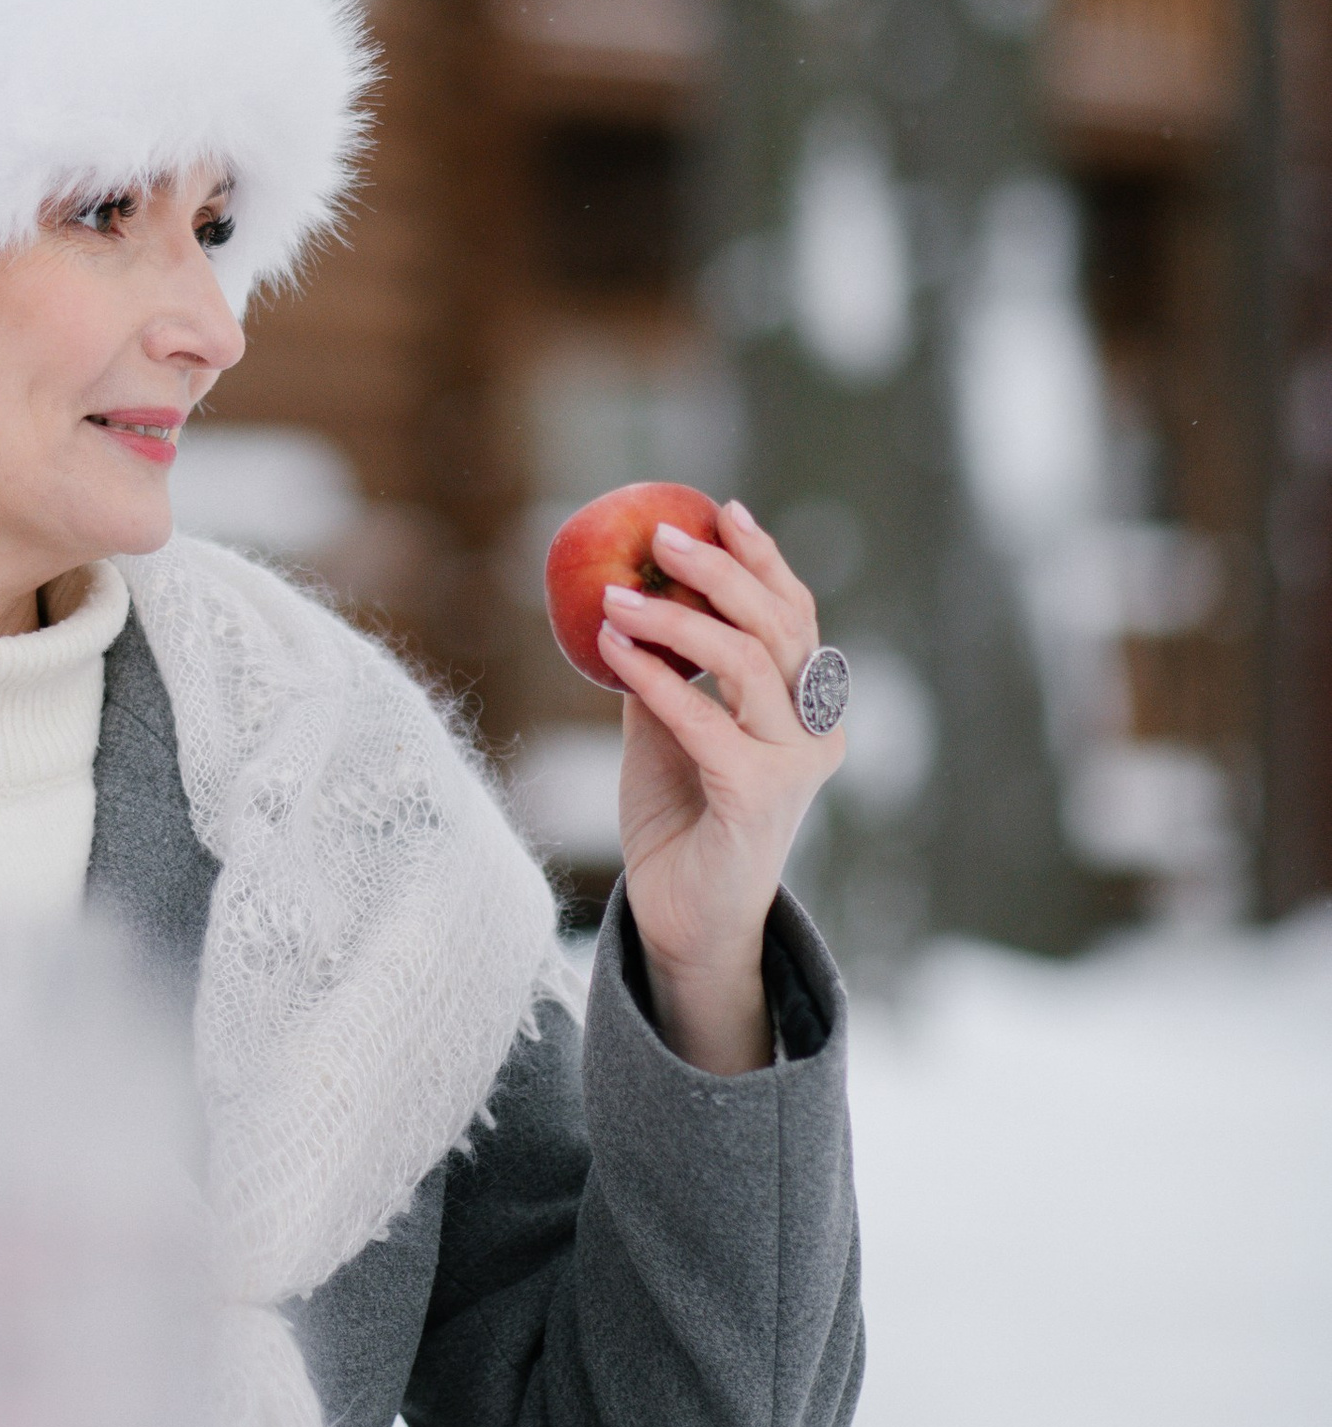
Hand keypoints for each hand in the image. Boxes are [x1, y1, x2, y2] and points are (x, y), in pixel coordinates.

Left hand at [598, 500, 844, 1074]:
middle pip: (779, 626)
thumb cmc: (680, 816)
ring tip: (614, 596)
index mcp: (806, 707)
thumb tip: (632, 593)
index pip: (795, 616)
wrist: (684, 914)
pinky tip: (612, 652)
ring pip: (746, 663)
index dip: (763, 559)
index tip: (721, 511)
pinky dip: (655, 678)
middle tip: (662, 535)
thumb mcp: (669, 726)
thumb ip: (668, 669)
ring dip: (675, 619)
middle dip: (722, 570)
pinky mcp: (759, 799)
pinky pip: (705, 720)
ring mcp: (794, 766)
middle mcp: (815, 731)